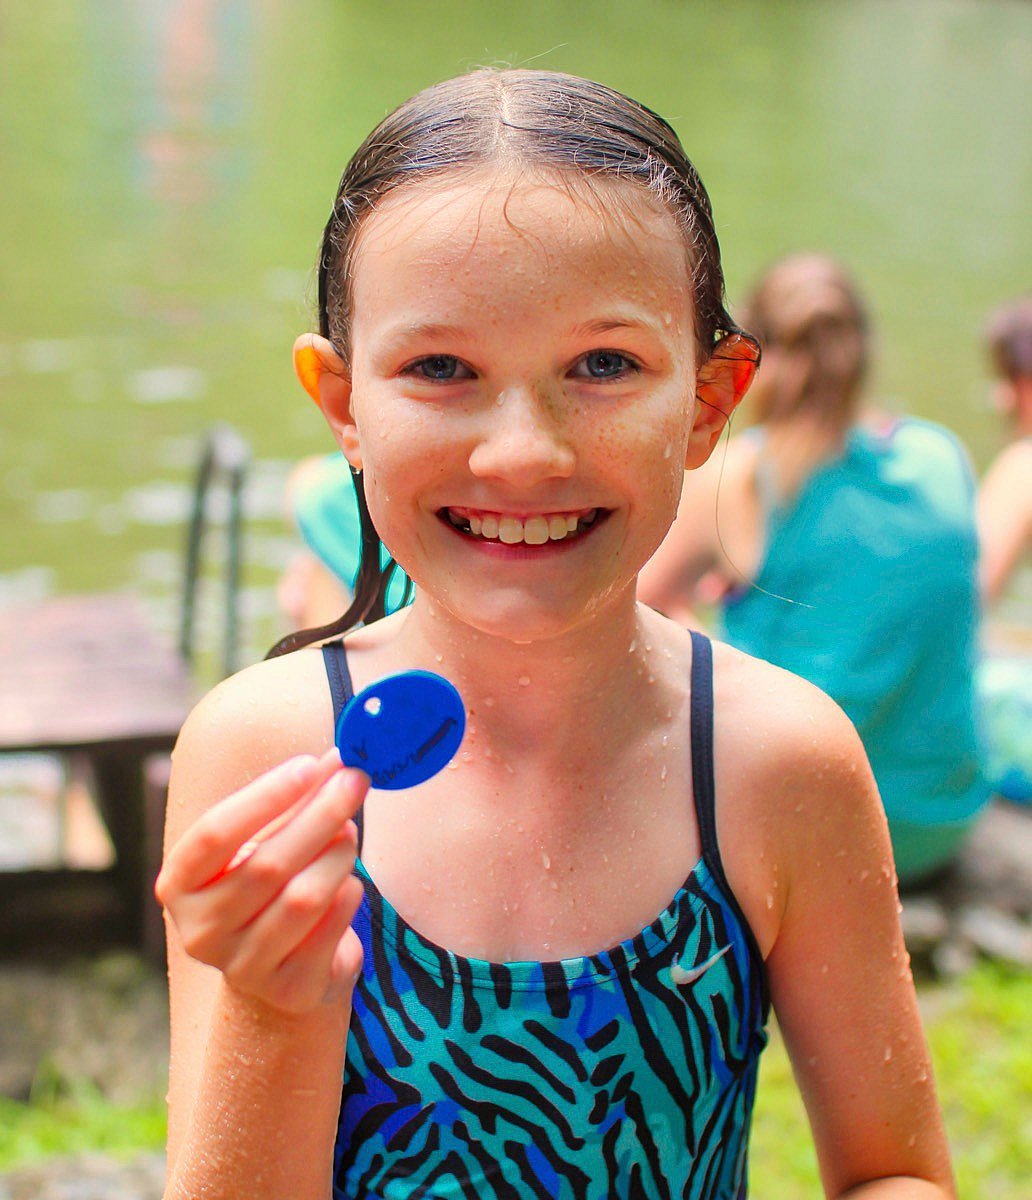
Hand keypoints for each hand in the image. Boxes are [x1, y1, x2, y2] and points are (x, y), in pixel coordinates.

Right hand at [156, 750, 367, 1013]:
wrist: (284, 969)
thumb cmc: (270, 888)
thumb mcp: (268, 841)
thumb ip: (295, 802)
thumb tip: (336, 760)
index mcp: (180, 883)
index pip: (214, 832)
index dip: (264, 797)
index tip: (309, 765)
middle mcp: (200, 929)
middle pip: (267, 863)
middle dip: (320, 816)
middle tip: (354, 782)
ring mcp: (240, 966)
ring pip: (302, 898)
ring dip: (338, 856)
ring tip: (350, 835)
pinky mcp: (286, 990)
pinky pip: (328, 929)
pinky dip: (347, 896)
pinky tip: (350, 883)